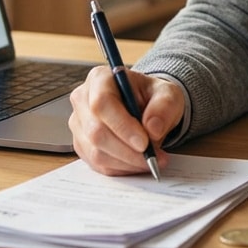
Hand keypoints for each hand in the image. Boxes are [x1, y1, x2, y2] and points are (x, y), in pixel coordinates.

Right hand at [68, 66, 184, 175]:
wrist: (147, 108)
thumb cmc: (153, 97)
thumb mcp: (168, 95)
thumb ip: (164, 107)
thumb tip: (152, 129)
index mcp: (100, 78)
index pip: (102, 103)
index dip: (122, 126)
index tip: (144, 143)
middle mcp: (83, 100)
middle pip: (96, 131)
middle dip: (127, 150)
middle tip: (153, 157)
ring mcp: (79, 124)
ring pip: (96, 152)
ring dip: (126, 162)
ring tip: (151, 160)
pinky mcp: (82, 145)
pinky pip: (97, 164)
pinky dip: (121, 168)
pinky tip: (137, 163)